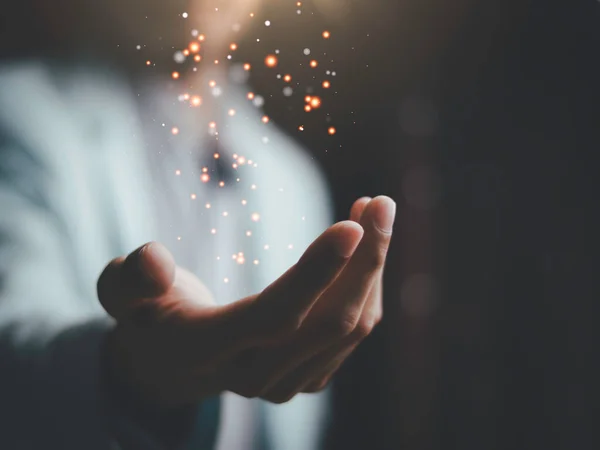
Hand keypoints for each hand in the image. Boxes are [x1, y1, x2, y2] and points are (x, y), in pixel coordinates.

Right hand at [98, 196, 394, 408]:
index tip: (352, 225)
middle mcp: (253, 376)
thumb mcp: (120, 291)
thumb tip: (153, 262)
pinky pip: (352, 333)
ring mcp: (286, 383)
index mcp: (208, 349)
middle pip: (328, 322)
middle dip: (364, 260)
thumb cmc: (148, 314)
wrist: (174, 363)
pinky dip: (367, 286)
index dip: (314, 272)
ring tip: (375, 210)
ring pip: (350, 328)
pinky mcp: (308, 376)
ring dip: (372, 267)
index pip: (273, 316)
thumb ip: (128, 277)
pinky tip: (365, 247)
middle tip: (380, 203)